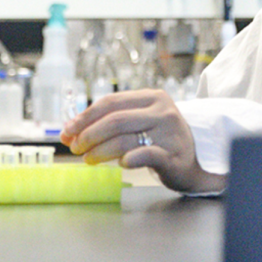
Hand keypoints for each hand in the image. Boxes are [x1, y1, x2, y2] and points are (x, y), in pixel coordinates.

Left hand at [60, 89, 224, 193]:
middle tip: (76, 147)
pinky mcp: (173, 156)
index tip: (68, 130)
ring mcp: (169, 133)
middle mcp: (162, 111)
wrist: (194, 161)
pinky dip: (129, 159)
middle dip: (89, 135)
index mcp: (151, 97)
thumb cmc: (159, 139)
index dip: (84, 117)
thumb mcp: (140, 121)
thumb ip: (111, 121)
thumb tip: (70, 130)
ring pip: (125, 139)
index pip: (110, 102)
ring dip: (100, 151)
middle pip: (115, 120)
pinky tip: (120, 164)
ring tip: (89, 159)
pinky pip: (146, 155)